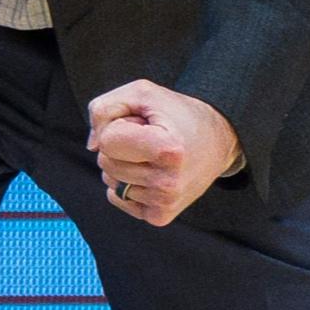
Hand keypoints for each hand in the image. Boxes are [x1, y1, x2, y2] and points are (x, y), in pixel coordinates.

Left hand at [86, 79, 240, 227]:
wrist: (218, 139)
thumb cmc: (177, 113)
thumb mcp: (142, 93)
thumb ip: (104, 109)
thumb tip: (92, 146)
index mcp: (168, 151)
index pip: (107, 142)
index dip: (120, 125)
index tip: (146, 124)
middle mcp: (168, 183)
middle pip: (106, 162)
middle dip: (121, 146)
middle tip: (150, 138)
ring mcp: (164, 203)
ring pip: (110, 181)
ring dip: (125, 163)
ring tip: (153, 154)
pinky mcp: (160, 216)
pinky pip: (117, 198)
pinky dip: (126, 182)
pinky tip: (151, 172)